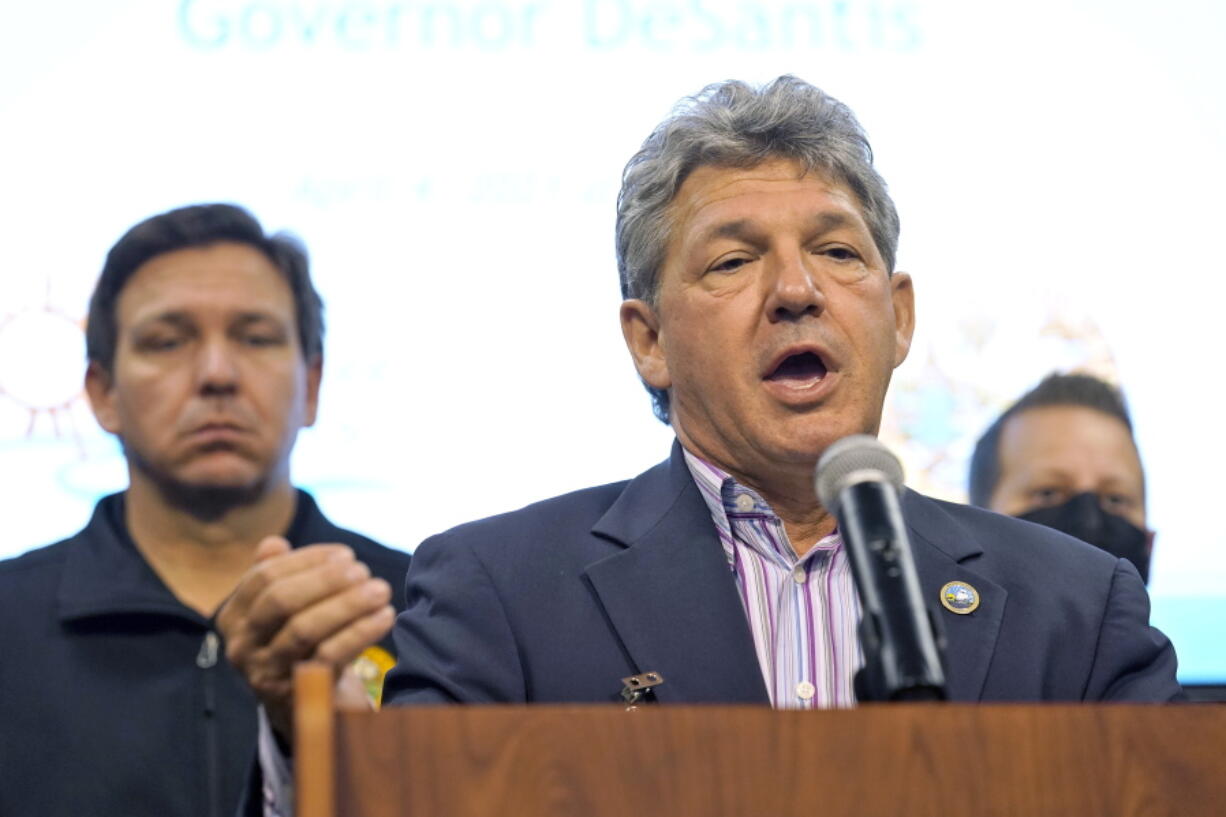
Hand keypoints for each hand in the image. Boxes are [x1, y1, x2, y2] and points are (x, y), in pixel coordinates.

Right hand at [217, 537, 395, 738]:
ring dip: (348, 604)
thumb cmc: (299, 644)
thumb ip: (276, 575)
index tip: (345, 554)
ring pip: (305, 629)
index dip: (307, 560)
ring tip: (381, 589)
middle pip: (281, 601)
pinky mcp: (297, 695)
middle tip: (363, 570)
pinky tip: (386, 616)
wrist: (307, 708)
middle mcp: (241, 647)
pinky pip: (329, 656)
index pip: (264, 577)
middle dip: (326, 580)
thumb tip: (273, 543)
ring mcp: (265, 673)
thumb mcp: (284, 611)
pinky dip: (361, 631)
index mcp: (233, 618)